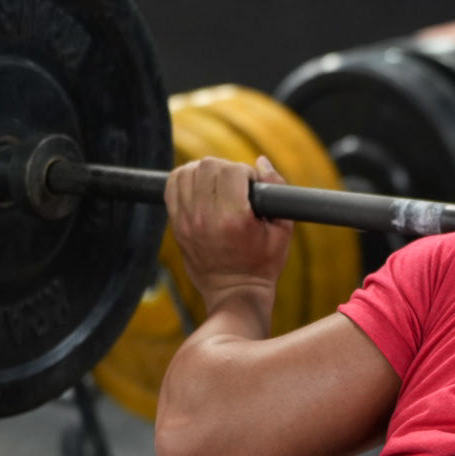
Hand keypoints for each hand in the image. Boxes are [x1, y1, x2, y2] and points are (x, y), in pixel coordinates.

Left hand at [164, 156, 293, 311]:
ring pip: (187, 171)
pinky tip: (200, 188)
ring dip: (205, 172)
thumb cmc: (263, 264)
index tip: (253, 186)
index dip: (247, 173)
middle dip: (226, 169)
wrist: (234, 293)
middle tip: (237, 186)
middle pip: (208, 166)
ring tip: (218, 186)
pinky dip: (186, 180)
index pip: (232, 170)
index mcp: (233, 219)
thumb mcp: (282, 231)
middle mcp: (205, 218)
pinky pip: (172, 186)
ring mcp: (186, 221)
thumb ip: (278, 191)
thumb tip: (262, 162)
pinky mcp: (176, 225)